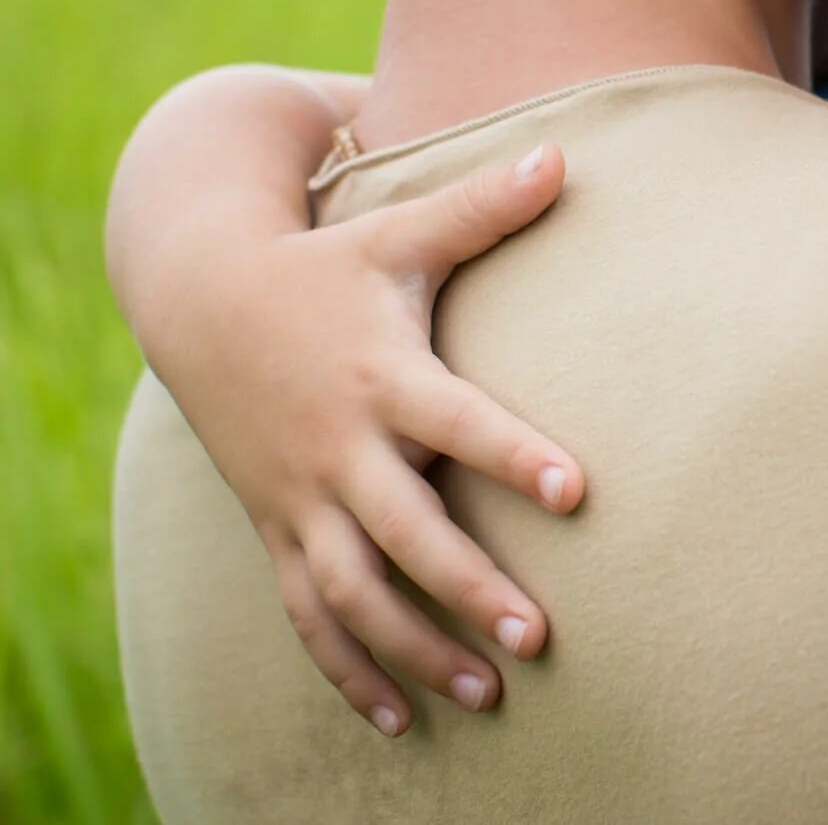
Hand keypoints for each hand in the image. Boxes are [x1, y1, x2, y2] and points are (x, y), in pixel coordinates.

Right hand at [170, 145, 584, 736]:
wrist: (200, 293)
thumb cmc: (329, 260)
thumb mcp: (401, 231)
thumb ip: (485, 205)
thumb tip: (563, 154)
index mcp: (382, 375)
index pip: (457, 423)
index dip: (514, 454)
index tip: (577, 491)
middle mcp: (340, 448)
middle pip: (403, 533)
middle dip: (466, 588)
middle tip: (537, 635)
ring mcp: (303, 498)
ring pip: (352, 594)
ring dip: (415, 650)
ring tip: (488, 695)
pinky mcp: (279, 529)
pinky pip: (308, 616)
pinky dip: (348, 672)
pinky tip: (398, 722)